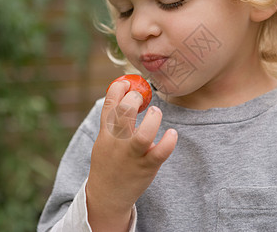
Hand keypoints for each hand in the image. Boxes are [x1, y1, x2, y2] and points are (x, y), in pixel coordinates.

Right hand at [86, 80, 177, 230]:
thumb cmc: (109, 161)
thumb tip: (127, 94)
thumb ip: (114, 120)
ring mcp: (132, 156)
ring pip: (143, 135)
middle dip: (134, 99)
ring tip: (156, 113)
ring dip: (152, 119)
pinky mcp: (146, 167)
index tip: (128, 82)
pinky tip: (172, 133)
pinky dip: (168, 141)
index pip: (109, 103)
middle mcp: (117, 142)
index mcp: (106, 132)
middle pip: (124, 114)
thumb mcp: (104, 139)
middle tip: (142, 98)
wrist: (107, 195)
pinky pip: (160, 153)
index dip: (119, 88)